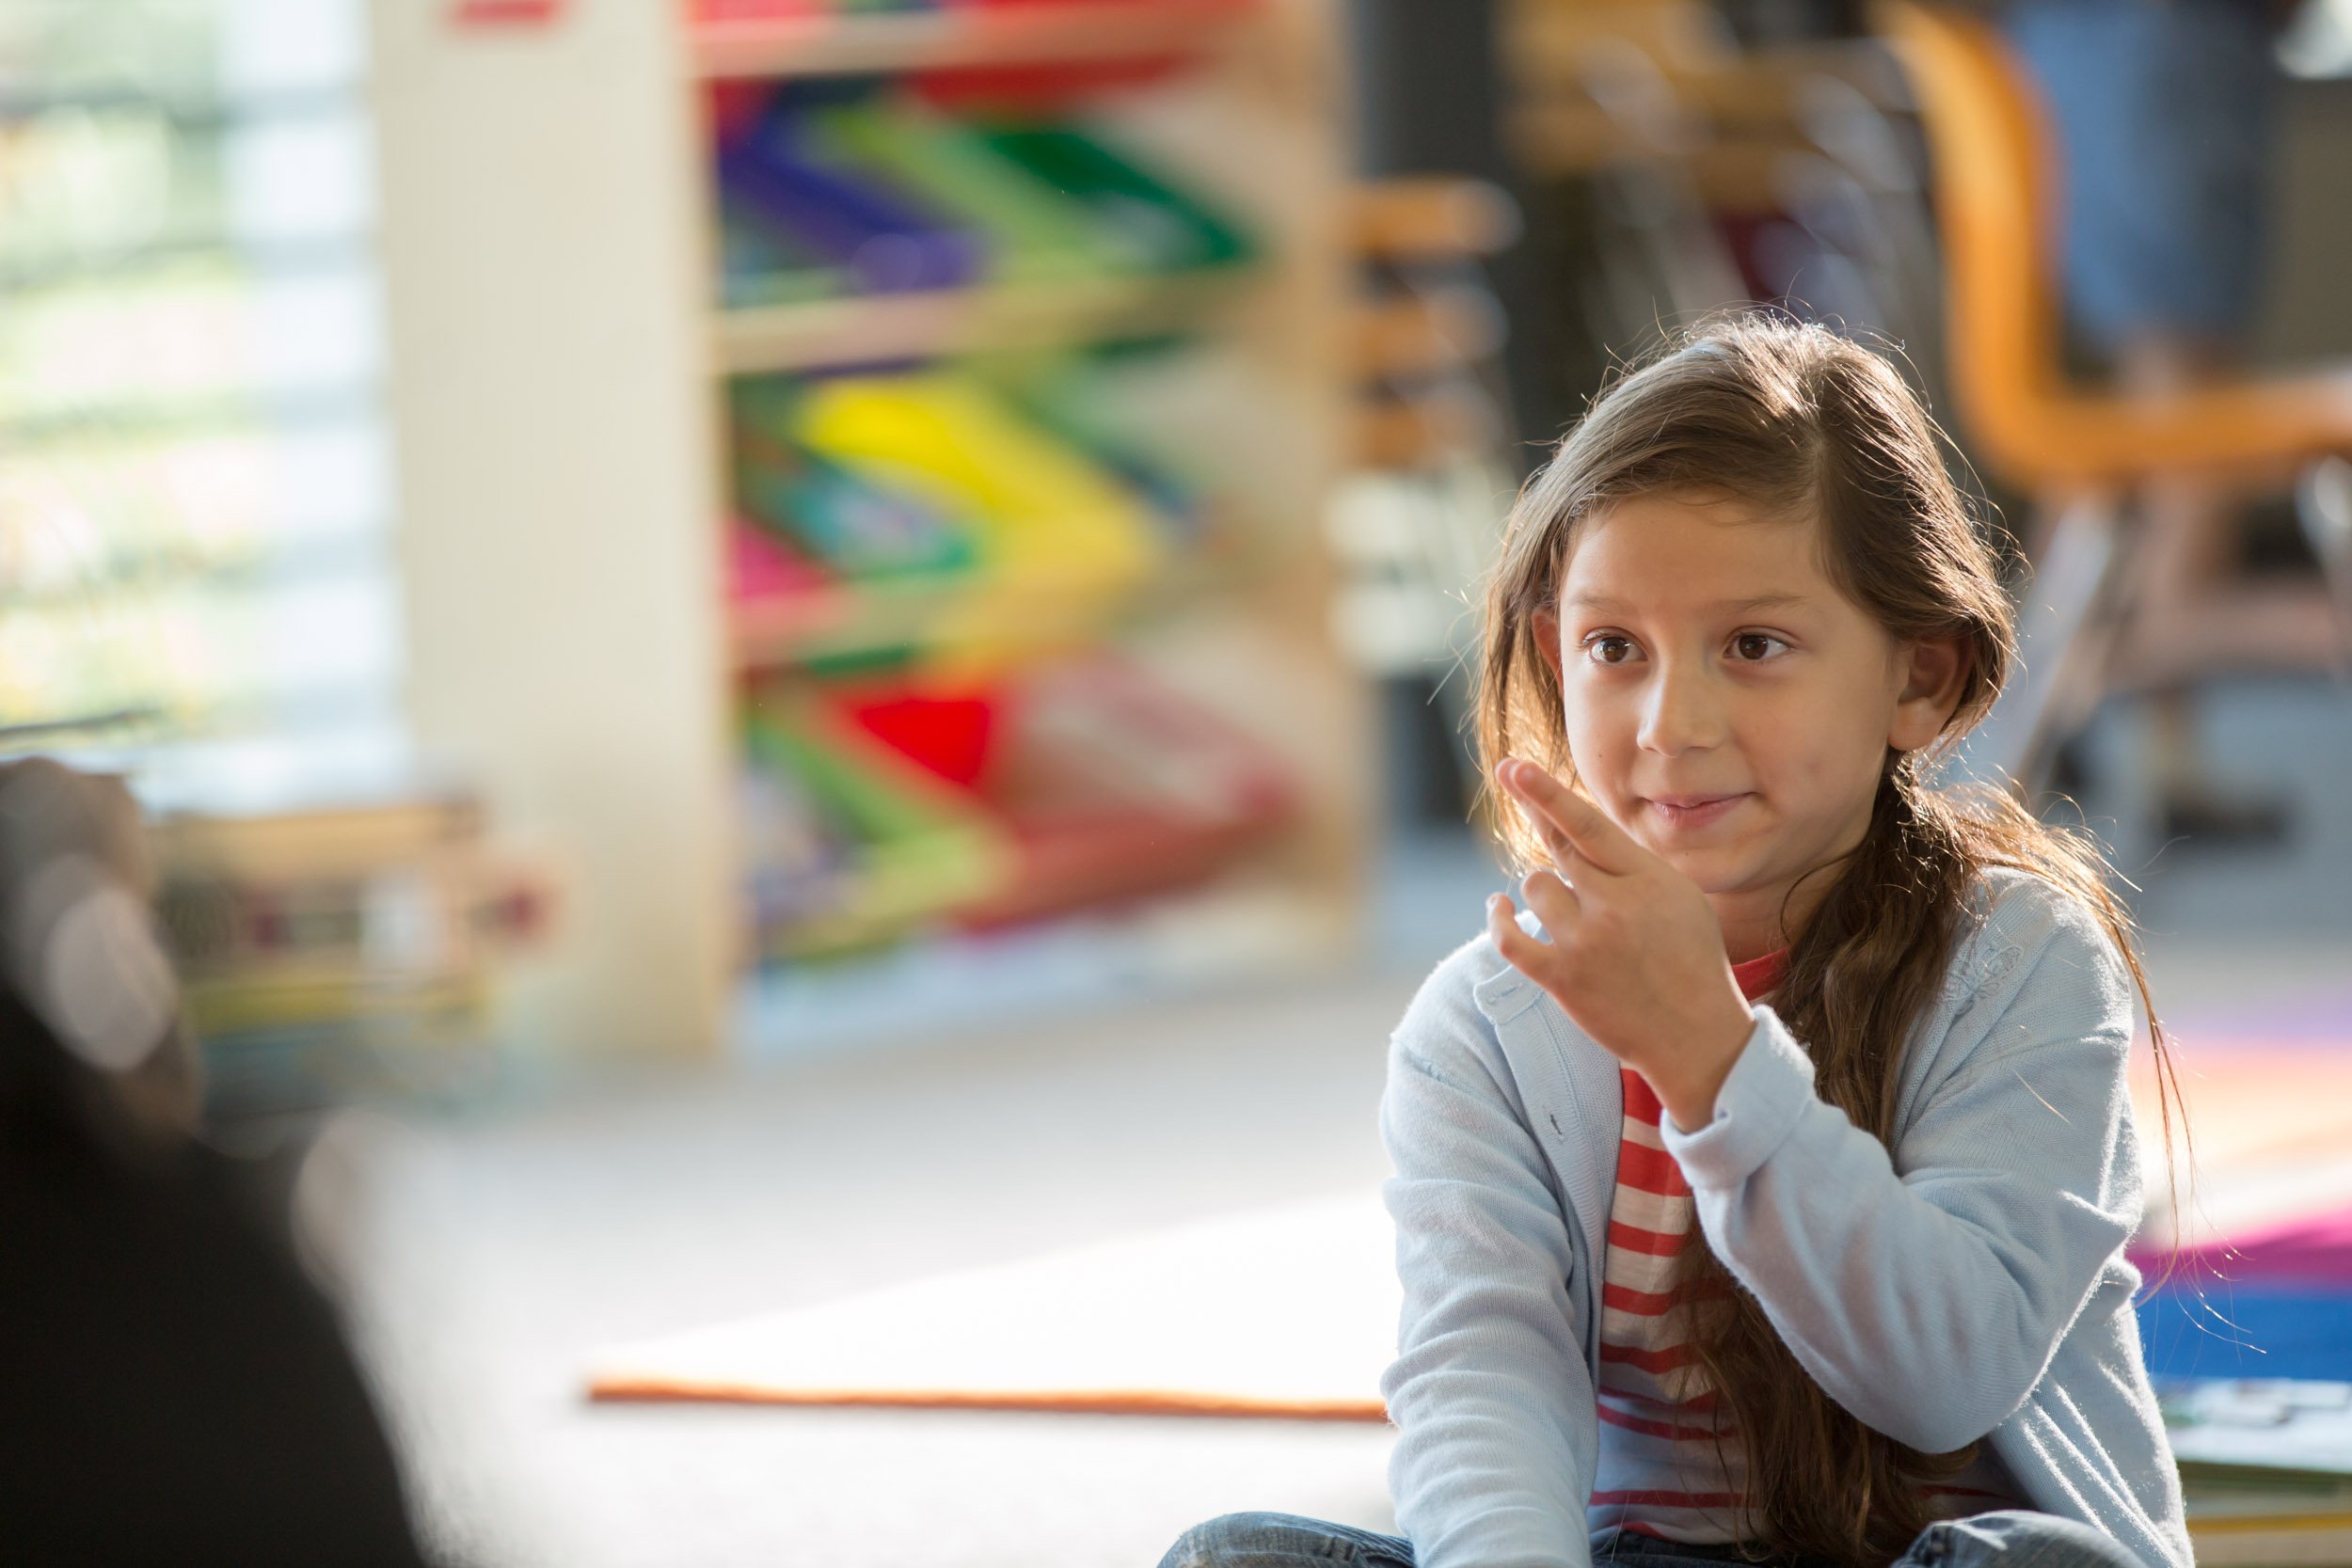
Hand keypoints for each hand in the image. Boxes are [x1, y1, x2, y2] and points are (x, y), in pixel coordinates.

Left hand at [1486, 757, 1756, 1131]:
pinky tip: (1498, 908)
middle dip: (1542, 824)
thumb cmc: (1692, 962)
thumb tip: (1581, 831)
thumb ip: (1634, 866)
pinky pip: (1509, 937)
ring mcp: (1585, 943)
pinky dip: (1499, 920)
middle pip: (1557, 848)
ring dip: (1547, 893)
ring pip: (1535, 886)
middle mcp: (1614, 906)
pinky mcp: (1561, 978)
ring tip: (1576, 915)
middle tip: (1522, 794)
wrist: (1698, 1038)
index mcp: (1649, 880)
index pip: (1587, 825)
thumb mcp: (1681, 899)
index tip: (1514, 769)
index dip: (1546, 793)